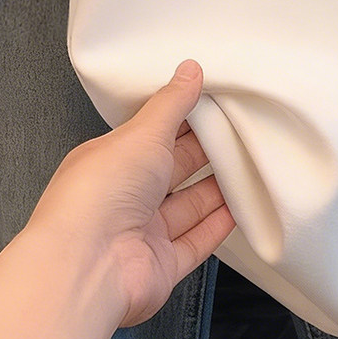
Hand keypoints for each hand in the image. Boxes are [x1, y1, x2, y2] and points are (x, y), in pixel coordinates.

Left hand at [24, 59, 235, 329]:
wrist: (88, 268)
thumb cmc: (98, 196)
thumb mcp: (141, 133)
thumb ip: (171, 103)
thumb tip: (189, 70)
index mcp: (109, 161)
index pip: (151, 136)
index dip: (182, 121)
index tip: (214, 105)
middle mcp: (123, 198)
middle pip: (173, 171)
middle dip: (205, 153)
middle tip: (239, 132)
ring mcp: (142, 234)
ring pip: (188, 206)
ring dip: (218, 189)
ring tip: (249, 166)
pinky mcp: (161, 265)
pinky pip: (197, 241)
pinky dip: (220, 226)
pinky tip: (241, 209)